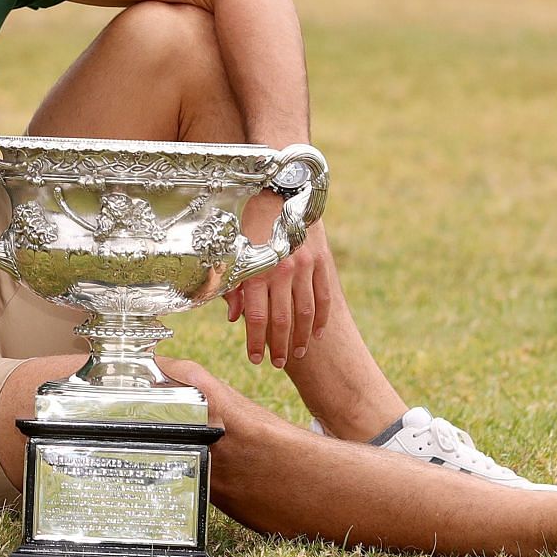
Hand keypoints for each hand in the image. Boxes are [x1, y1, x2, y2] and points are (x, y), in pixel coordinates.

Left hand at [224, 214, 332, 366]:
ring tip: (296, 353)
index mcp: (256, 270)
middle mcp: (281, 270)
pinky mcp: (321, 261)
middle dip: (279, 347)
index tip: (254, 359)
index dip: (255, 343)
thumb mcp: (233, 251)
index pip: (256, 317)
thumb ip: (233, 285)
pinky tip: (316, 333)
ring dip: (301, 338)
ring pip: (305, 313)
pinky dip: (321, 318)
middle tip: (277, 363)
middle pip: (282, 320)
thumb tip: (234, 317)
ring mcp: (304, 267)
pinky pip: (324, 297)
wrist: (279, 192)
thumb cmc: (248, 222)